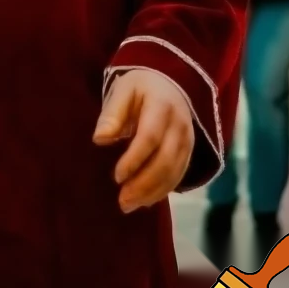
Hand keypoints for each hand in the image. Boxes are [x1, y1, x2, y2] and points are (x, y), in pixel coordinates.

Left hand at [93, 69, 194, 213]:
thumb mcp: (122, 91)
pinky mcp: (189, 151)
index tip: (117, 176)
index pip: (150, 137)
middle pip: (166, 160)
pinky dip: (163, 190)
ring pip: (175, 172)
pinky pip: (179, 174)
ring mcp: (188, 140)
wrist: (169, 82)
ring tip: (129, 205)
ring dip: (153, 192)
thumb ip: (112, 114)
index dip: (134, 159)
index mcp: (161, 106)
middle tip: (122, 201)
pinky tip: (145, 200)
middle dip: (144, 183)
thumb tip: (99, 139)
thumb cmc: (138, 87)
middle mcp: (180, 125)